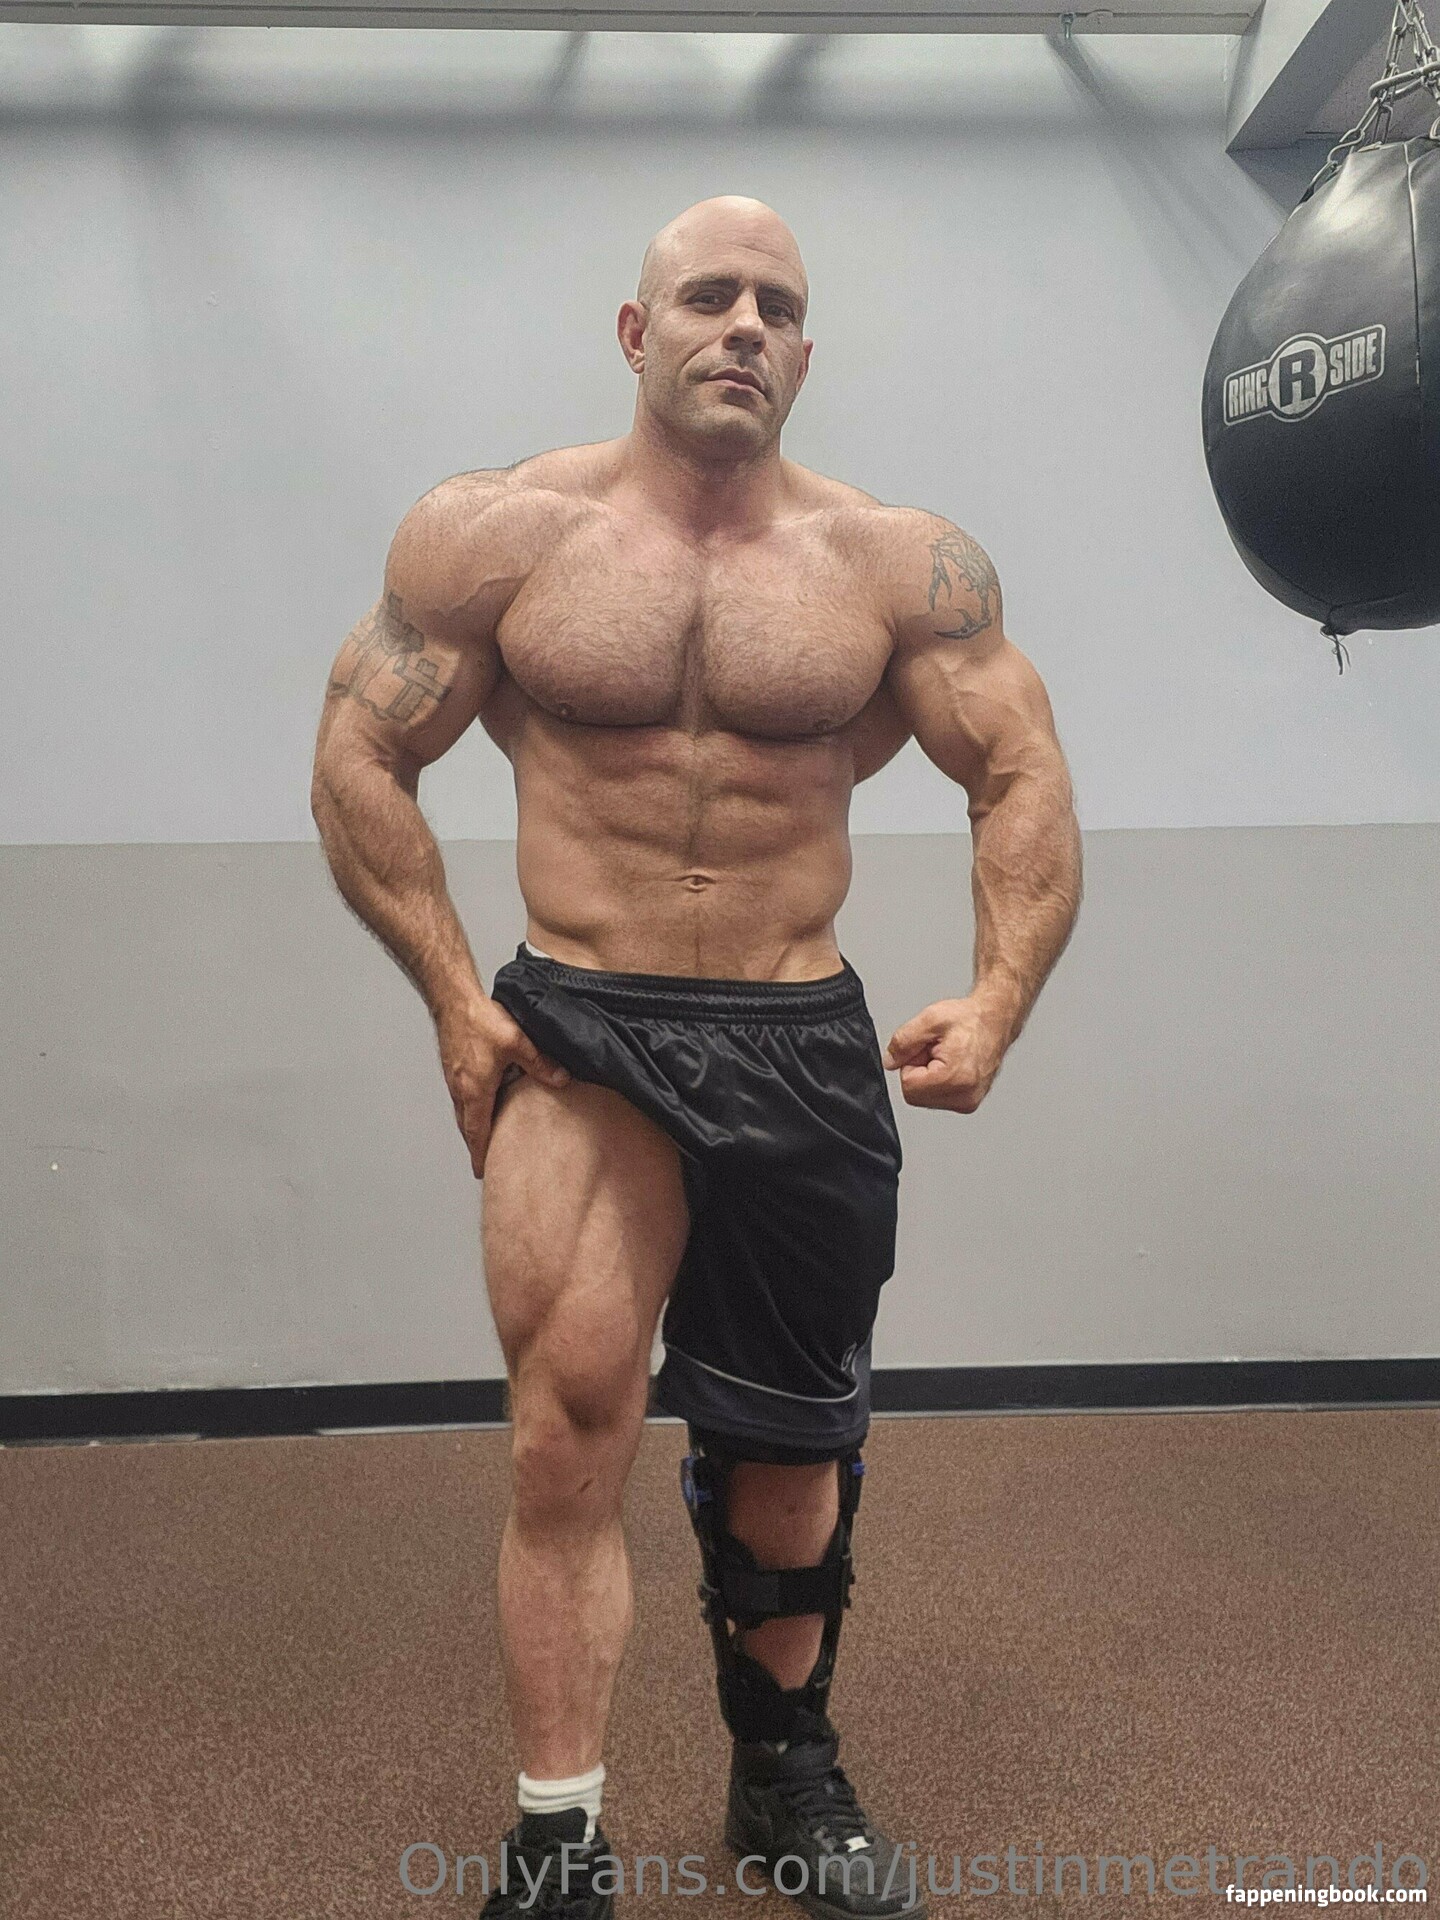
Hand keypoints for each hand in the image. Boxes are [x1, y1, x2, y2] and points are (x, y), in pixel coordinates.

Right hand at [435, 998, 568, 1177]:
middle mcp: (460, 1089)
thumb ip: (540, 1064)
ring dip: (472, 1128)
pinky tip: (481, 1104)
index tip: (482, 1172)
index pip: (477, 1133)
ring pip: (462, 1113)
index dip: (481, 1154)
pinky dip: (469, 1110)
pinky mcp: (453, 1068)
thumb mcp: (517, 1042)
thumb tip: (562, 1079)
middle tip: (485, 1162)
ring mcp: (454, 1079)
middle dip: (476, 1146)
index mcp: (475, 1090)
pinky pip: (461, 1098)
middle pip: (467, 1128)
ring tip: (484, 1139)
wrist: (454, 1000)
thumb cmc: (479, 1020)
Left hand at [882, 996, 1011, 1112]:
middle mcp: (965, 1096)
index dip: (911, 1063)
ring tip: (946, 1057)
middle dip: (919, 1071)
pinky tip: (952, 1066)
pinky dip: (939, 1082)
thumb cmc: (970, 1019)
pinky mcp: (969, 1103)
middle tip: (936, 1051)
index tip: (926, 1049)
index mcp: (955, 1078)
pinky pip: (938, 1098)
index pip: (908, 1086)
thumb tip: (890, 1062)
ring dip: (928, 1077)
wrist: (995, 1021)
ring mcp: (968, 1102)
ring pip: (925, 1098)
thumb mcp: (930, 1019)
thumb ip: (903, 1042)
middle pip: (916, 1095)